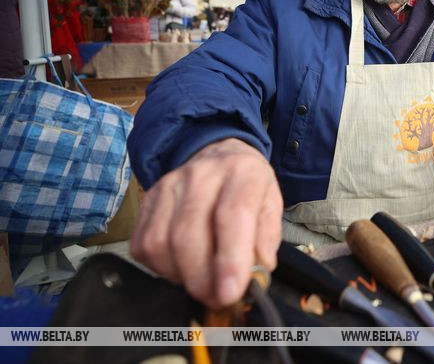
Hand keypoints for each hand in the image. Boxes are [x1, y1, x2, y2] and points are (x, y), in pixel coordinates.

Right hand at [130, 138, 282, 308]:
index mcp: (242, 173)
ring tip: (201, 282)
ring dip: (180, 276)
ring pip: (160, 242)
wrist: (219, 155)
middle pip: (188, 234)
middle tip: (216, 298)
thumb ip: (266, 239)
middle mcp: (202, 174)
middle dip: (201, 278)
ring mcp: (169, 185)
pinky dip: (160, 268)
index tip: (230, 292)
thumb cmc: (247, 187)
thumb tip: (257, 273)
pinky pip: (142, 245)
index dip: (230, 259)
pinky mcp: (147, 200)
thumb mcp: (271, 205)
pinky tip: (181, 267)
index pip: (232, 215)